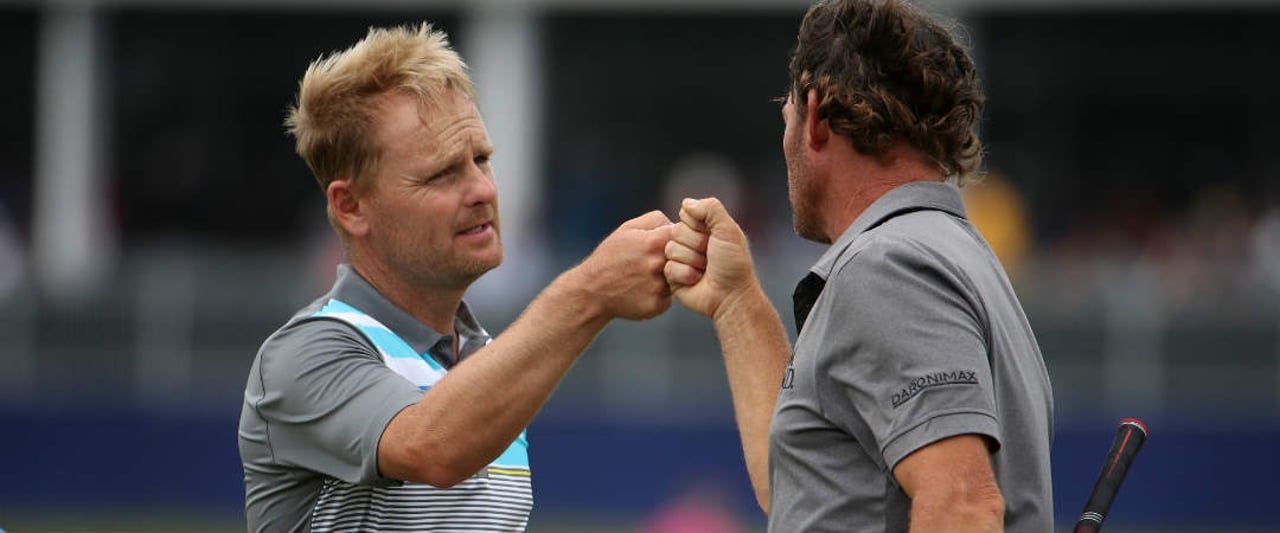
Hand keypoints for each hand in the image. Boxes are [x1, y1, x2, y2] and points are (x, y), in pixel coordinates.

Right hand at [571, 210, 674, 320]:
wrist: (592, 290)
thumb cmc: (611, 256)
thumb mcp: (628, 228)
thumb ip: (656, 220)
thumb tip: (678, 223)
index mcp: (654, 243)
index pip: (685, 235)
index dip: (681, 238)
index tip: (672, 242)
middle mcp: (659, 265)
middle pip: (687, 258)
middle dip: (678, 258)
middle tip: (659, 261)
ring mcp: (659, 287)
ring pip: (680, 279)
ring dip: (672, 277)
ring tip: (649, 275)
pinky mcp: (657, 306)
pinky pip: (670, 297)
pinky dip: (662, 293)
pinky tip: (645, 290)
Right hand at [664, 197, 758, 319]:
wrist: (730, 296)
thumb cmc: (733, 264)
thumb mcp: (728, 230)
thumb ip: (711, 208)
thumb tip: (685, 203)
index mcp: (705, 228)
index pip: (685, 214)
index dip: (697, 225)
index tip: (712, 237)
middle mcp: (691, 241)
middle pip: (676, 231)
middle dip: (695, 245)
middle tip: (710, 257)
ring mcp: (681, 258)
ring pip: (670, 249)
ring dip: (691, 261)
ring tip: (705, 270)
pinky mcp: (673, 276)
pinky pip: (668, 267)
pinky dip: (685, 274)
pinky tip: (696, 280)